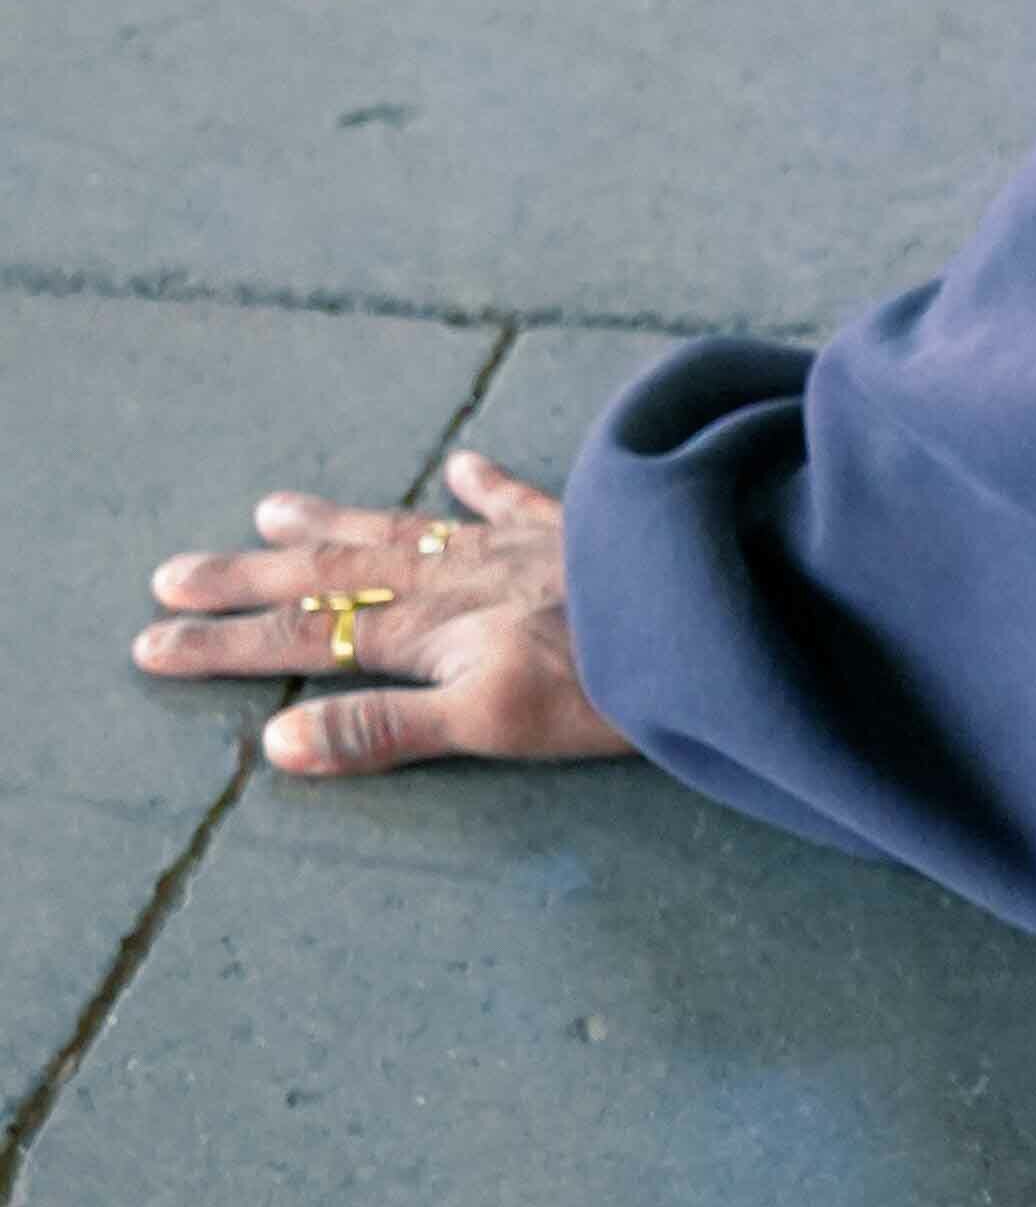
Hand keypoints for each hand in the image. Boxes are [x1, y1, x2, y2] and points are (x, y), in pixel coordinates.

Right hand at [136, 450, 635, 781]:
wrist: (712, 605)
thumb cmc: (605, 682)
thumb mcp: (488, 723)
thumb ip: (384, 729)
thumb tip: (276, 744)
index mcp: (425, 626)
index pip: (303, 637)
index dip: (224, 646)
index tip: (151, 644)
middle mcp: (454, 574)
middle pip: (329, 574)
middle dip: (246, 581)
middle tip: (169, 573)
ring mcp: (510, 543)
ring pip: (399, 529)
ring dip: (334, 523)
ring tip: (272, 508)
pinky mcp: (574, 526)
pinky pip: (515, 497)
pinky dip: (484, 481)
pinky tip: (463, 462)